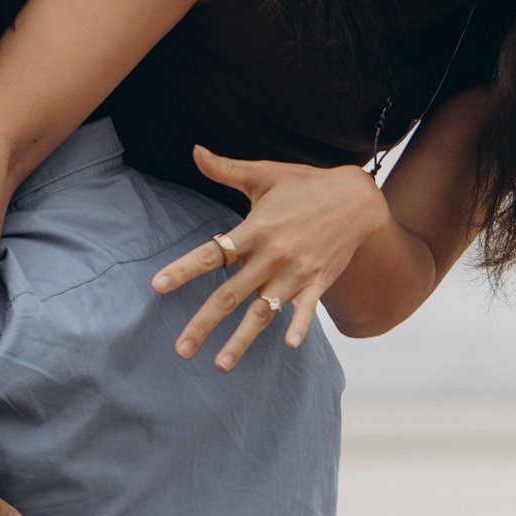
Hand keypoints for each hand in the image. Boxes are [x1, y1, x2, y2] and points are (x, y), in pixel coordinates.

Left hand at [149, 147, 389, 369]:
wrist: (358, 199)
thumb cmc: (305, 185)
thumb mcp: (265, 174)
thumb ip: (226, 169)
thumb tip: (194, 150)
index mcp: (255, 230)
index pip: (212, 254)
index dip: (184, 269)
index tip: (157, 287)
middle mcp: (273, 256)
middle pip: (230, 295)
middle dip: (204, 324)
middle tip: (180, 350)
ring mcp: (296, 273)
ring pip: (262, 313)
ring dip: (241, 340)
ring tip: (219, 365)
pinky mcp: (318, 282)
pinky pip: (306, 309)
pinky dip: (299, 326)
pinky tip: (288, 345)